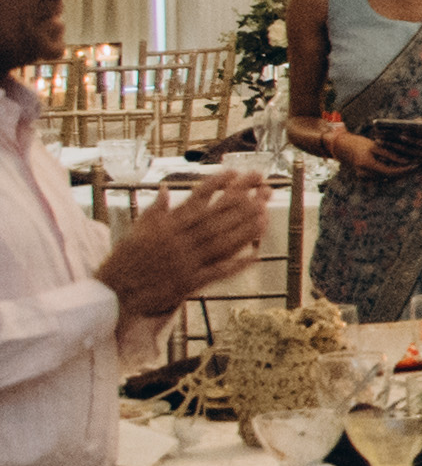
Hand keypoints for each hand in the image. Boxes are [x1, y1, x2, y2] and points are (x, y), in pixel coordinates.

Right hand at [97, 179, 264, 326]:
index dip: (217, 184)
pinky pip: (217, 271)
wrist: (112, 293)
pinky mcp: (188, 283)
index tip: (235, 172)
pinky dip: (236, 264)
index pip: (195, 200)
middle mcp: (177, 241)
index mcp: (165, 226)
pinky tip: (255, 255)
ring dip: (245, 228)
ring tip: (266, 213)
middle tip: (264, 186)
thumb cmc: (123, 261)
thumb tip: (167, 188)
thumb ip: (155, 210)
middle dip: (242, 200)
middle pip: (216, 217)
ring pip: (221, 241)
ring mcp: (185, 261)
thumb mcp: (135, 230)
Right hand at [329, 117, 421, 177]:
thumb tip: (407, 161)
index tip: (417, 165)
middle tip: (418, 166)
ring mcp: (364, 178)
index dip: (405, 170)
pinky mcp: (366, 179)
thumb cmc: (362, 144)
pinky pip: (382, 178)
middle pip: (391, 178)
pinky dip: (392, 174)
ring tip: (412, 167)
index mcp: (367, 165)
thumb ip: (391, 155)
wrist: (346, 148)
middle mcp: (365, 174)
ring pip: (387, 179)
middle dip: (405, 173)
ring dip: (400, 174)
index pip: (391, 172)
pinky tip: (401, 168)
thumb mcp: (377, 147)